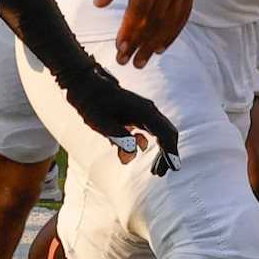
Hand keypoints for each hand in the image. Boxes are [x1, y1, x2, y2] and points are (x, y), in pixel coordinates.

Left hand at [52, 60, 181, 175]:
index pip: (166, 134)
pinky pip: (150, 131)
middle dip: (167, 155)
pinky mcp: (137, 114)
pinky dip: (148, 144)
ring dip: (160, 151)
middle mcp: (148, 110)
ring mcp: (144, 111)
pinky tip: (135, 151)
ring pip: (160, 133)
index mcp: (143, 112)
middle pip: (167, 134)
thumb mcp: (101, 123)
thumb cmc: (92, 103)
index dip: (171, 152)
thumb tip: (133, 153)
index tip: (173, 168)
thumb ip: (118, 137)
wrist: (85, 85)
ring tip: (153, 171)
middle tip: (159, 173)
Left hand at [101, 0, 194, 65]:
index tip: (120, 49)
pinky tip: (162, 46)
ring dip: (156, 44)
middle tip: (127, 63)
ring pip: (170, 22)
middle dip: (140, 44)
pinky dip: (173, 32)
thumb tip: (99, 5)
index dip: (129, 32)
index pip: (139, 10)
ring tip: (143, 61)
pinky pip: (183, 14)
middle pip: (155, 21)